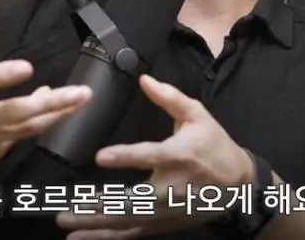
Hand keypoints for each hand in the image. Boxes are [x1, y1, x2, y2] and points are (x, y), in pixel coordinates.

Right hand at [0, 6, 91, 175]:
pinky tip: (59, 109)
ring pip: (26, 128)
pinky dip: (41, 122)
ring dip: (56, 113)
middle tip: (79, 92)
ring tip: (81, 99)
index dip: (2, 76)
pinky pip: (21, 136)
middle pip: (14, 112)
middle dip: (50, 103)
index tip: (28, 67)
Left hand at [57, 75, 253, 238]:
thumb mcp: (197, 115)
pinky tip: (84, 237)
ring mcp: (167, 211)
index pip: (149, 157)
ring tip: (66, 223)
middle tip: (65, 209)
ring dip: (96, 225)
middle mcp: (171, 188)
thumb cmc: (214, 145)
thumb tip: (143, 79)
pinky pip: (134, 233)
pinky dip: (109, 237)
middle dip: (97, 206)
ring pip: (128, 221)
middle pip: (132, 200)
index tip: (100, 157)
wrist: (239, 185)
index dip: (125, 157)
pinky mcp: (165, 224)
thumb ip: (169, 97)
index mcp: (179, 156)